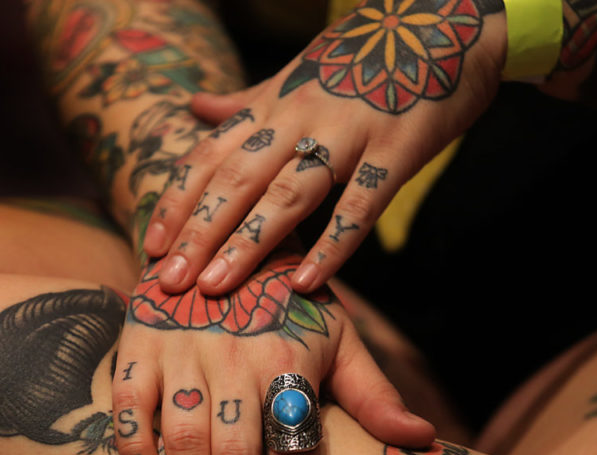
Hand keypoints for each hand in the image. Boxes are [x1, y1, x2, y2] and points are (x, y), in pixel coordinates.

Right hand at [111, 251, 433, 454]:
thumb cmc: (289, 298)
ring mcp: (182, 348)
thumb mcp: (338, 334)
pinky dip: (137, 452)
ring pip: (185, 439)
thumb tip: (424, 441)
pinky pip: (130, 405)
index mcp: (289, 356)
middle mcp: (235, 355)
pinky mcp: (140, 342)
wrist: (226, 231)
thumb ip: (373, 392)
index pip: (299, 446)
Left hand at [142, 0, 505, 295]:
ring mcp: (349, 132)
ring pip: (288, 194)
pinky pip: (360, 205)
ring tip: (215, 287)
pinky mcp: (397, 150)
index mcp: (275, 104)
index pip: (211, 156)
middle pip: (237, 180)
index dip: (178, 202)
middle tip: (167, 282)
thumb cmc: (366, 56)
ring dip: (248, 243)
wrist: (445, 21)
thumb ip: (247, 102)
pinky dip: (332, 245)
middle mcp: (301, 117)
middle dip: (198, 233)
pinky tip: (305, 283)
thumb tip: (194, 108)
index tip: (151, 246)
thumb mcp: (299, 72)